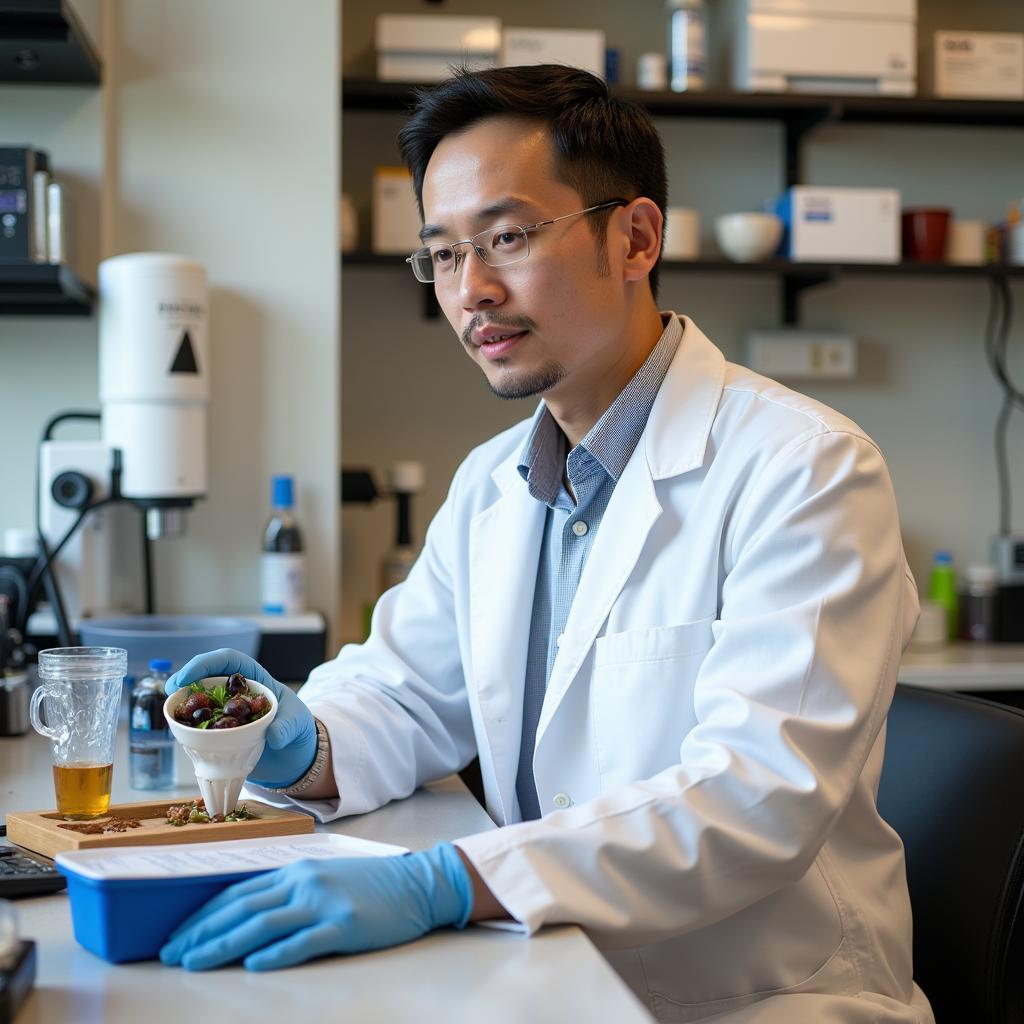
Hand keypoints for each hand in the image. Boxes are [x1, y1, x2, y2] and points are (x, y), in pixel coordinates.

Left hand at [159, 842, 472, 970]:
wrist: (418, 883)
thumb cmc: (371, 885)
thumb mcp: (325, 878)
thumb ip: (290, 892)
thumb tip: (249, 917)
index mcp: (297, 871)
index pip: (238, 893)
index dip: (204, 915)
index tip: (177, 935)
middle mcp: (304, 882)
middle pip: (241, 908)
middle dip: (201, 931)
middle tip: (170, 952)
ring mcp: (324, 903)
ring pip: (262, 924)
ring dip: (222, 944)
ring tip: (193, 961)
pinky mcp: (345, 925)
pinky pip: (303, 941)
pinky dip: (276, 954)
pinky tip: (253, 965)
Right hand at [166, 648, 317, 787]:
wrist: (295, 756)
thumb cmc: (298, 728)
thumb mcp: (297, 722)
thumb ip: (287, 727)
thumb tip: (274, 736)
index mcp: (254, 678)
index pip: (228, 660)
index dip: (207, 663)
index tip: (189, 675)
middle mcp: (235, 692)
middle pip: (206, 677)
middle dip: (186, 679)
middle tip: (172, 691)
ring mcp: (224, 713)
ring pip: (198, 702)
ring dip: (182, 704)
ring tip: (172, 713)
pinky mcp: (219, 734)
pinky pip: (198, 728)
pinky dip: (187, 728)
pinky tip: (179, 734)